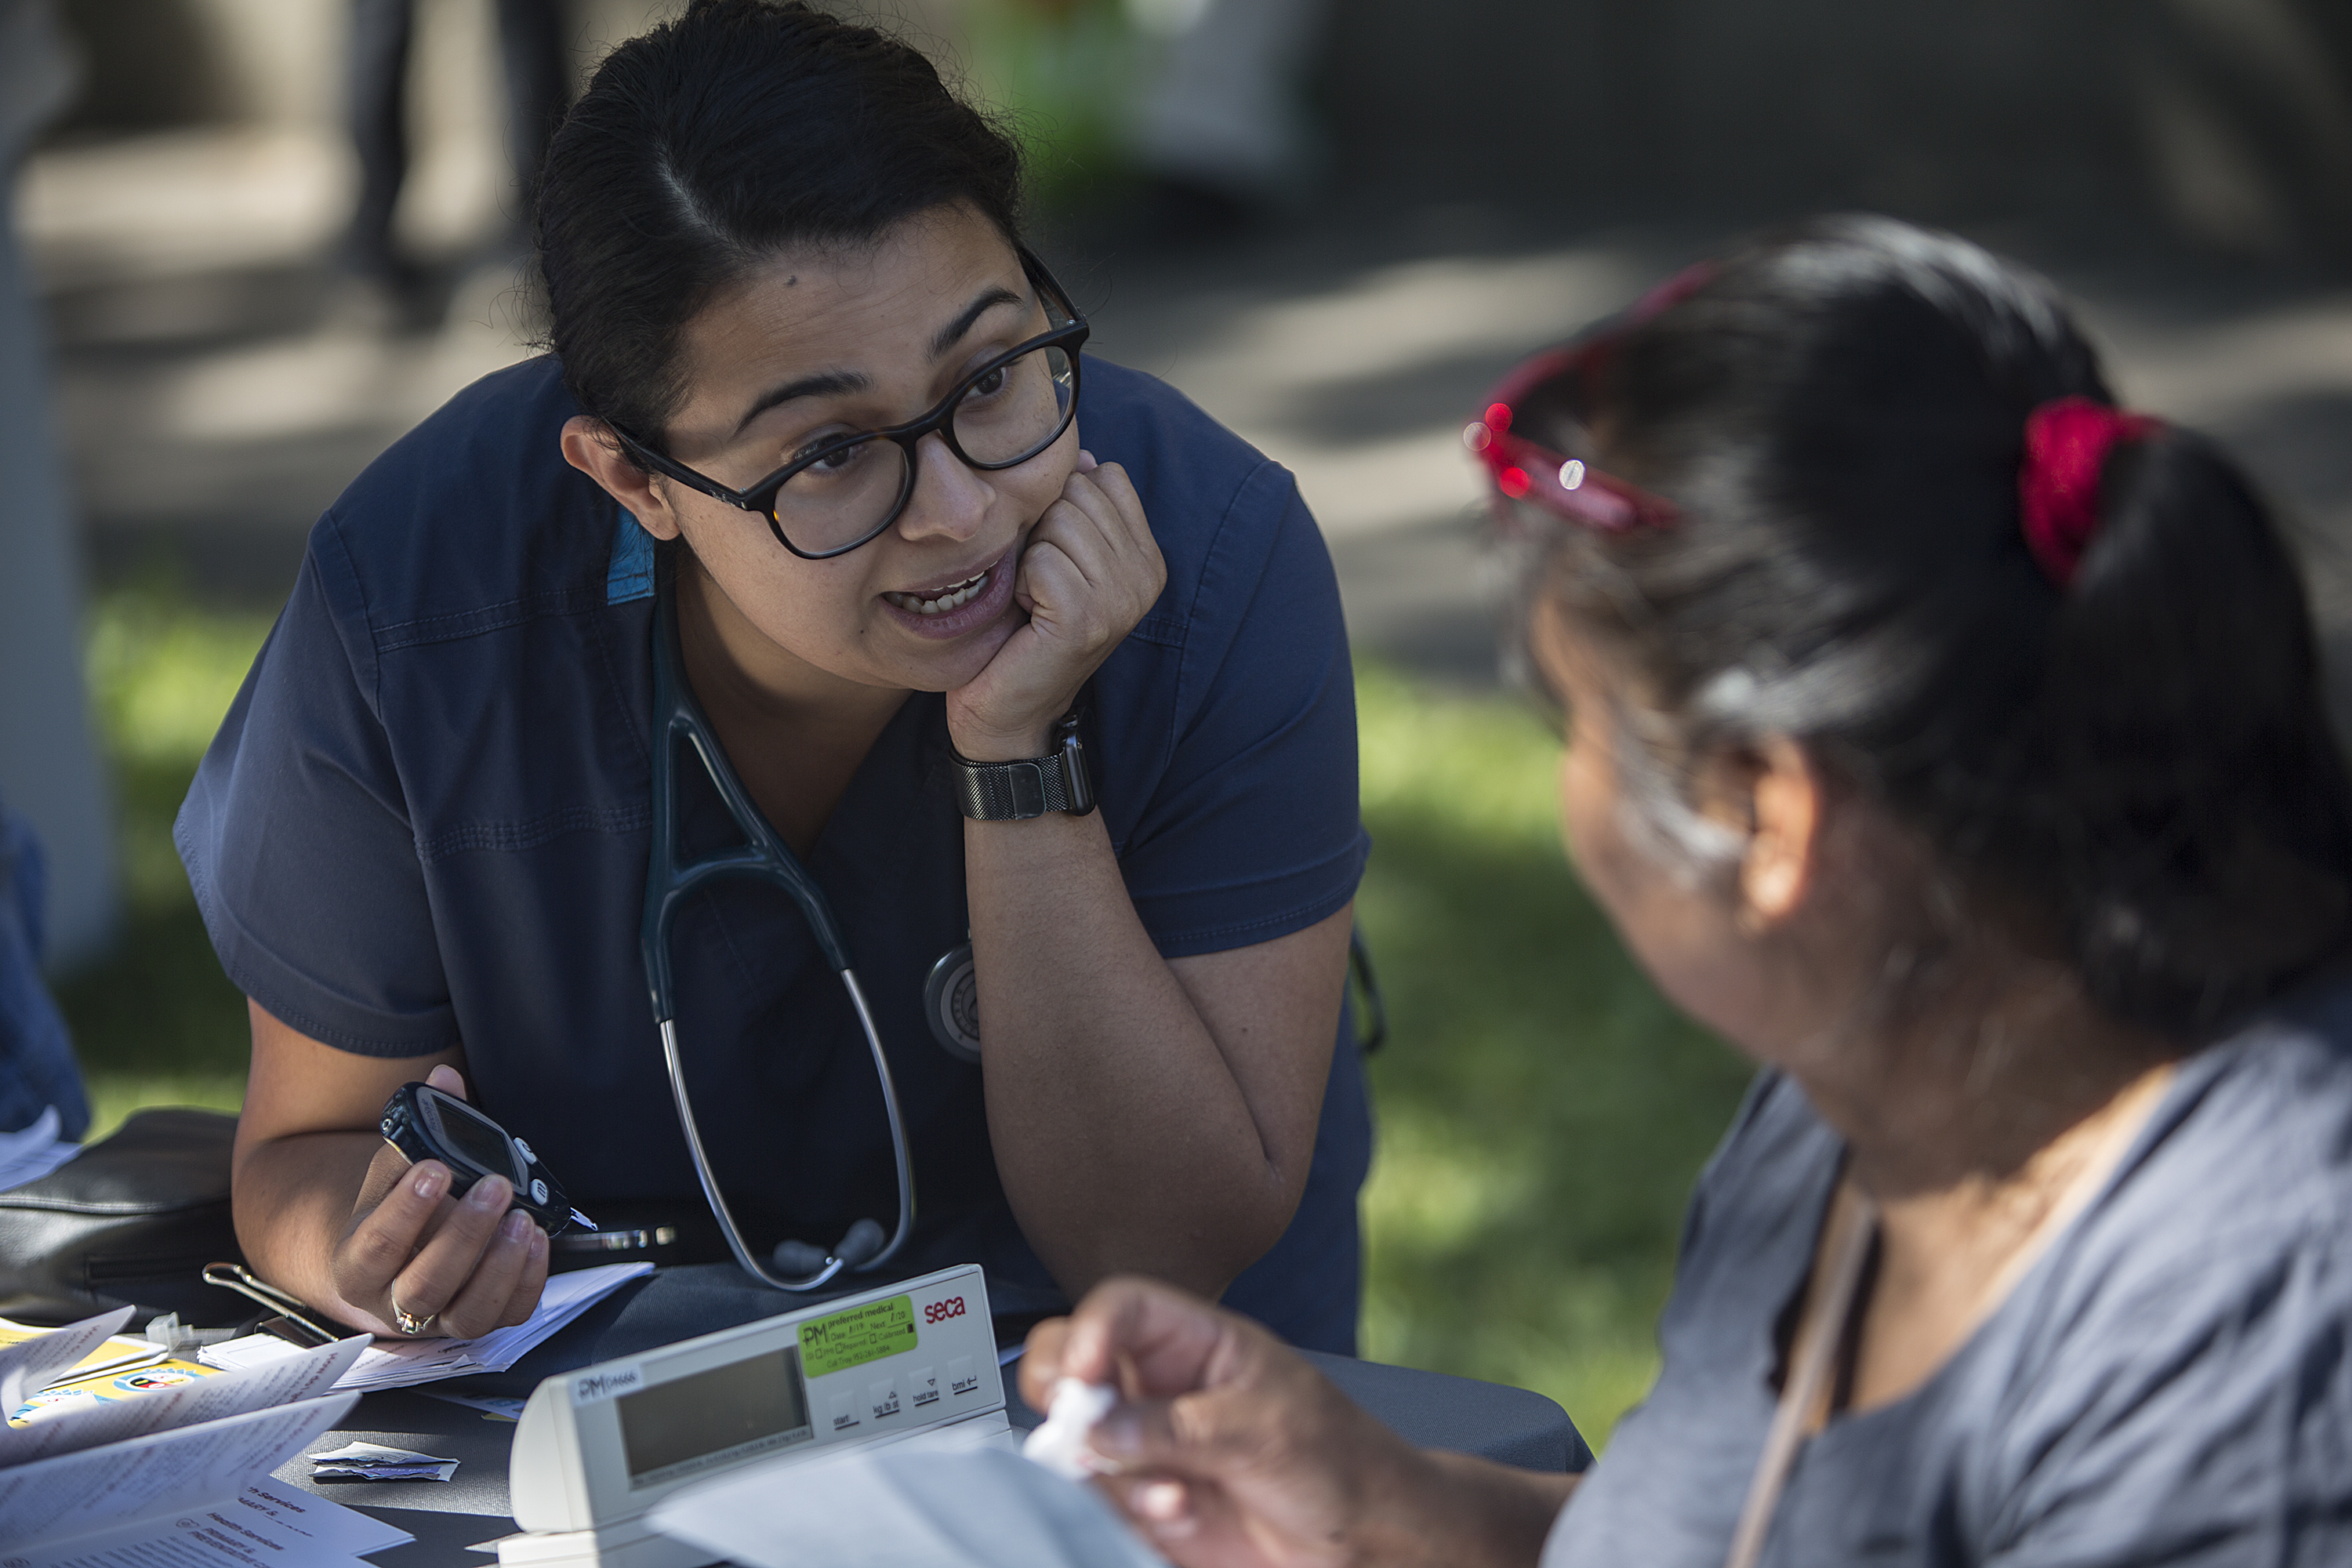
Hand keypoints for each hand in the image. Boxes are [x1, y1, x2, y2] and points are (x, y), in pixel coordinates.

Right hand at [328, 1065, 549, 1337]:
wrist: (392, 1260)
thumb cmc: (394, 1210)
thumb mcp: (393, 1172)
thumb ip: (417, 1128)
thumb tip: (445, 1078)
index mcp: (358, 1263)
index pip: (376, 1245)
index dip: (407, 1209)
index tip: (435, 1168)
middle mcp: (393, 1301)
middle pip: (426, 1284)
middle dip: (464, 1234)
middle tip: (495, 1186)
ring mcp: (438, 1319)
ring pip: (468, 1313)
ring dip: (501, 1264)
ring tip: (523, 1218)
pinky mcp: (477, 1322)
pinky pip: (507, 1314)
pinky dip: (527, 1279)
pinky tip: (537, 1239)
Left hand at [947, 451, 1164, 759]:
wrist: (1010, 713)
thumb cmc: (1024, 630)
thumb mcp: (1061, 558)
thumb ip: (1078, 509)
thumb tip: (1084, 455)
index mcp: (1148, 558)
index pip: (1105, 477)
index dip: (1062, 505)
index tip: (1054, 557)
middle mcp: (1146, 577)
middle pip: (1078, 494)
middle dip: (1042, 530)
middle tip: (1038, 583)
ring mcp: (1121, 599)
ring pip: (1058, 522)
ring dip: (1028, 558)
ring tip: (1033, 601)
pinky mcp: (1087, 618)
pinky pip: (1041, 559)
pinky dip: (1019, 584)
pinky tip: (1026, 617)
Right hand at [1021, 1277, 1440, 1567]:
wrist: (1364, 1540)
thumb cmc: (1336, 1459)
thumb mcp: (1264, 1430)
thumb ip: (1176, 1427)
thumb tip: (1097, 1428)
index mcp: (1195, 1342)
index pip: (1122, 1308)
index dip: (1091, 1330)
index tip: (1081, 1375)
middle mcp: (1160, 1385)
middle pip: (1071, 1362)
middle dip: (1058, 1391)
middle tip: (1075, 1426)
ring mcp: (1148, 1443)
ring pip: (1077, 1440)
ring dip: (1107, 1470)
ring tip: (1168, 1494)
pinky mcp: (1146, 1497)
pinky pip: (1102, 1499)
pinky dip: (1128, 1511)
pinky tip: (1179, 1513)